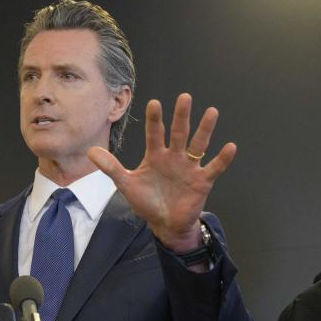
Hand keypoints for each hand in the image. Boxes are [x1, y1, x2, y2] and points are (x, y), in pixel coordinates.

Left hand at [87, 93, 236, 251]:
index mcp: (156, 156)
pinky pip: (214, 167)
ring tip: (211, 112)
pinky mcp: (202, 181)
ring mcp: (190, 167)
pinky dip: (222, 159)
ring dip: (205, 129)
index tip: (155, 103)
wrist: (164, 223)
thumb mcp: (126, 184)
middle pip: (179, 133)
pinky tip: (230, 147)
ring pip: (198, 144)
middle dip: (181, 116)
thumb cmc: (147, 201)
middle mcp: (174, 157)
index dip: (155, 120)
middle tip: (184, 97)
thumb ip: (111, 167)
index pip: (155, 134)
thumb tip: (90, 151)